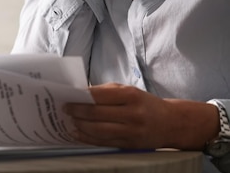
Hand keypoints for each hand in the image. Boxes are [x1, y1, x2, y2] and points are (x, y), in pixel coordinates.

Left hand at [64, 83, 219, 149]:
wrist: (171, 123)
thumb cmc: (144, 103)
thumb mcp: (128, 90)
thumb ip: (104, 91)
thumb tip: (79, 94)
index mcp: (131, 95)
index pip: (99, 95)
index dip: (80, 97)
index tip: (67, 96)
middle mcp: (132, 114)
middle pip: (97, 114)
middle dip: (77, 111)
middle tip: (64, 108)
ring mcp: (132, 132)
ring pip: (98, 130)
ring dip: (80, 125)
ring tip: (69, 120)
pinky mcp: (130, 145)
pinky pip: (104, 142)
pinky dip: (87, 138)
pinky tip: (77, 133)